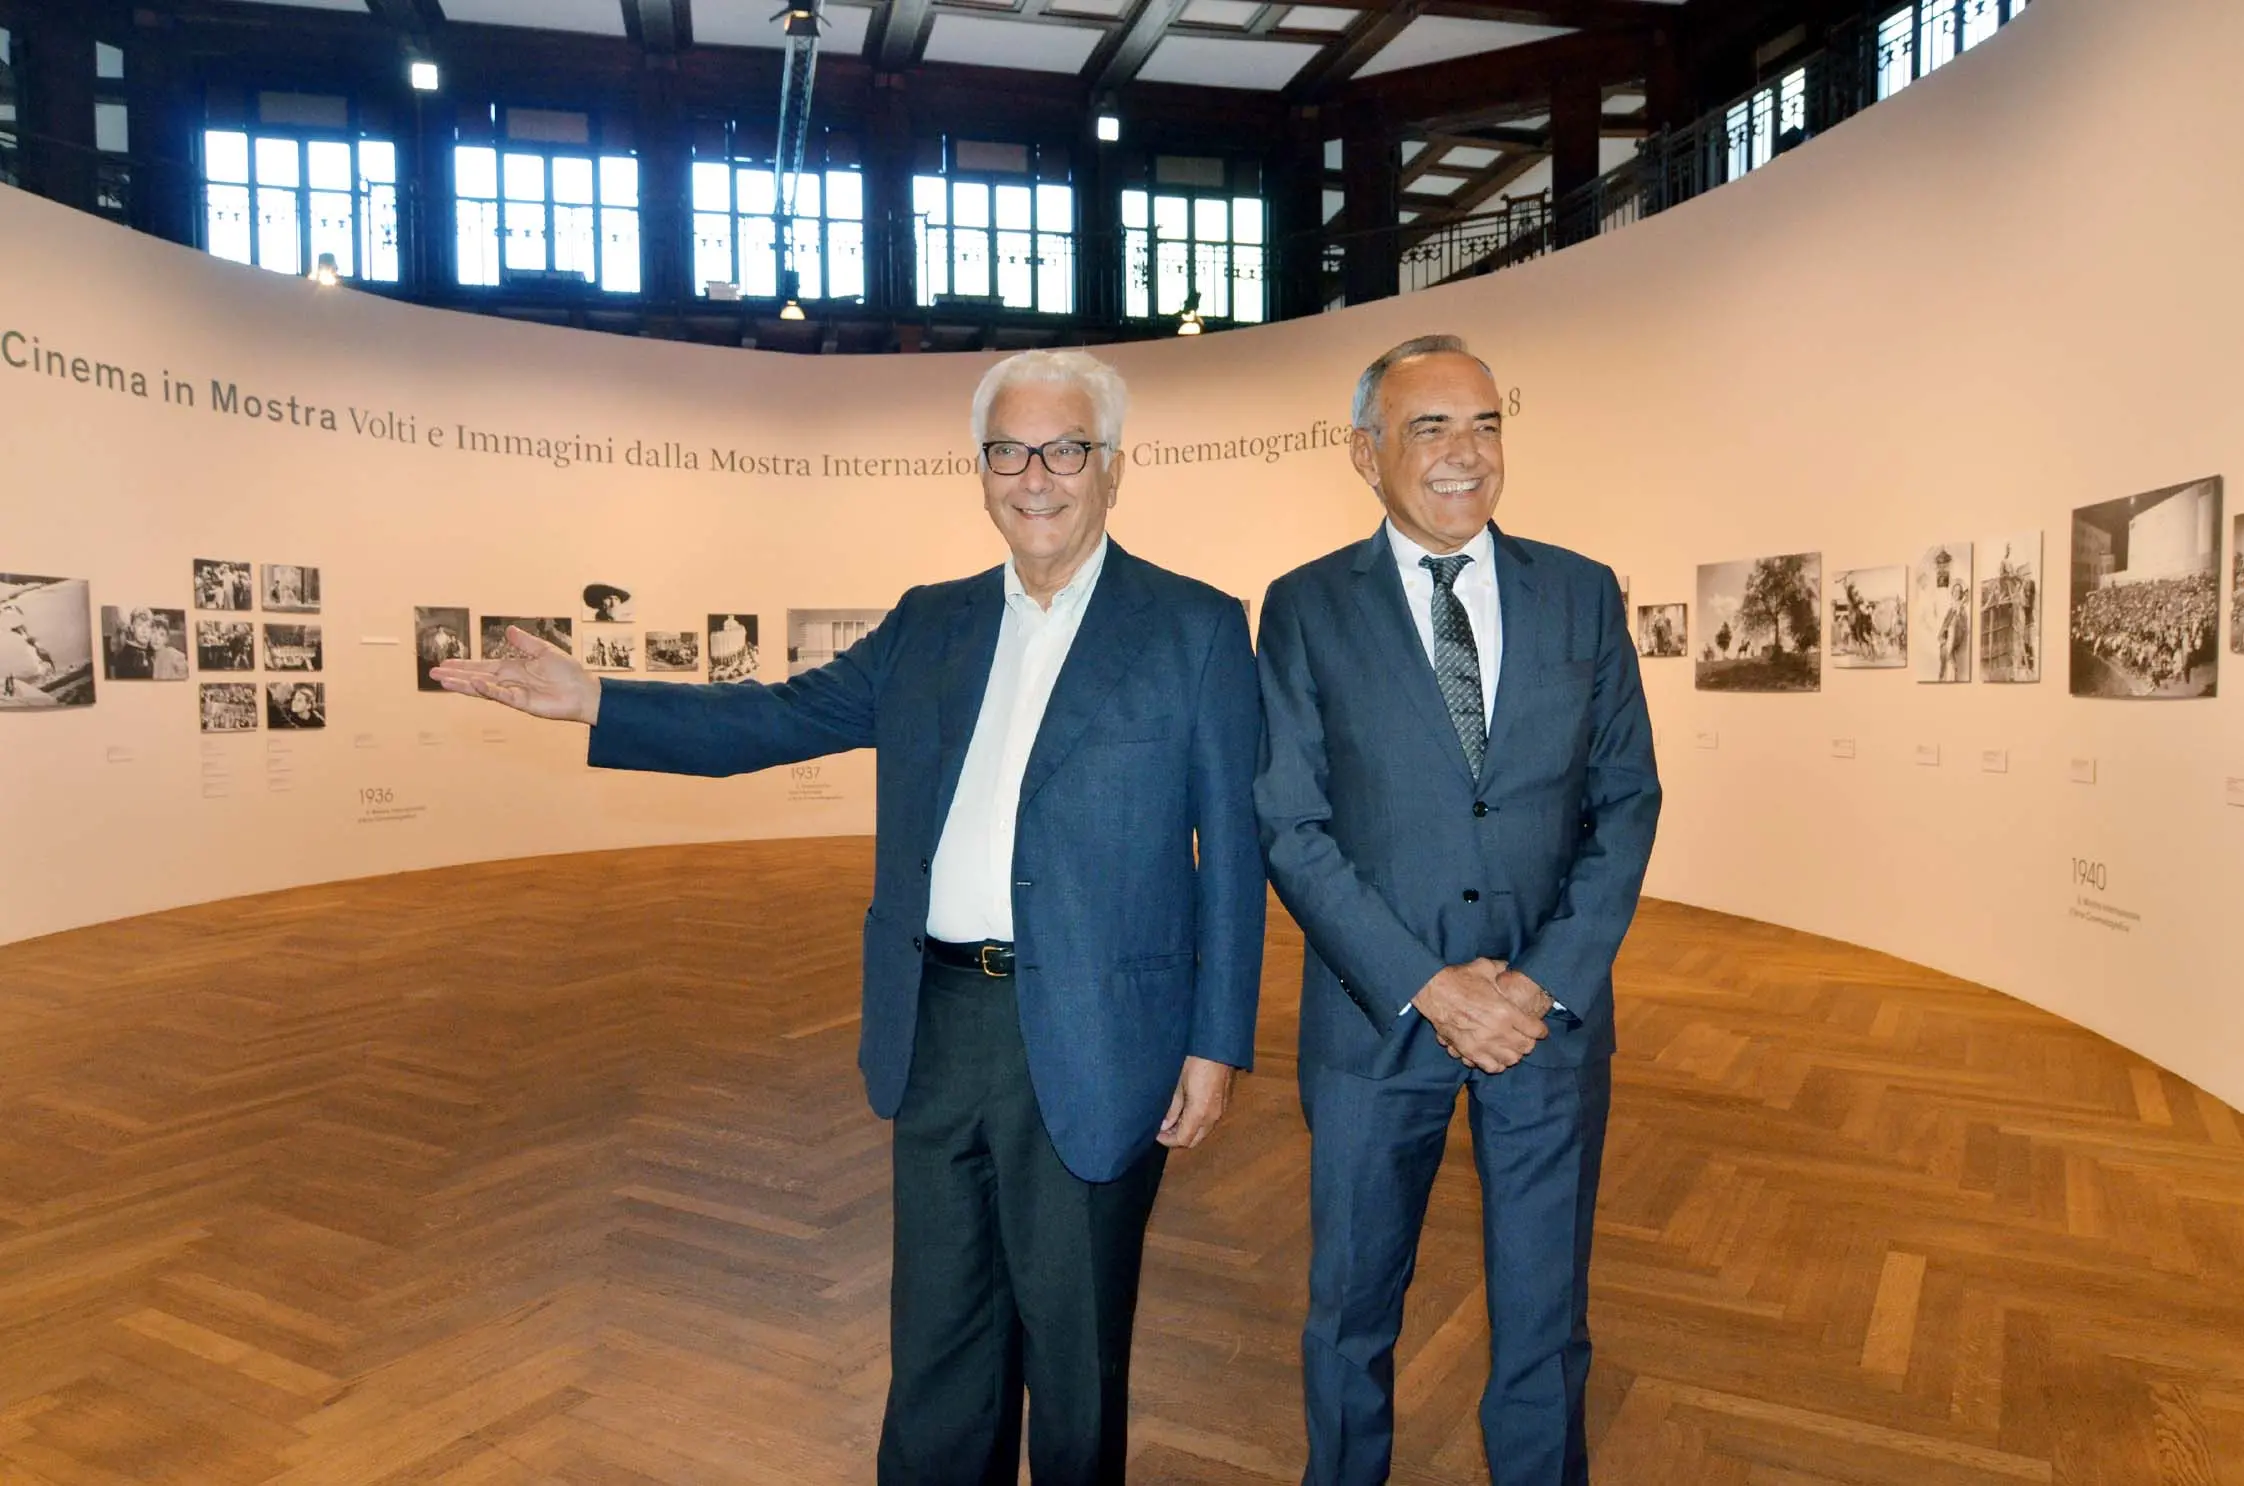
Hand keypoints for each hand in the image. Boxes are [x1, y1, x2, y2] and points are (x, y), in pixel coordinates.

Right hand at [430, 626, 602, 723]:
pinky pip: (501, 695)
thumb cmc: (568, 672)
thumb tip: (509, 630)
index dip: (464, 665)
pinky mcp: (523, 703)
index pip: (482, 666)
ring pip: (483, 688)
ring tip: (443, 681)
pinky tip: (473, 683)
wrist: (585, 691)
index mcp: (513, 669)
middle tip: (433, 673)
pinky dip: (487, 689)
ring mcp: (514, 693)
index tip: (446, 663)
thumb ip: (526, 643)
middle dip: (455, 675)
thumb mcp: (545, 651)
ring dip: (463, 684)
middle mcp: (510, 681)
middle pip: (476, 677)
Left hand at [1158, 1056, 1236, 1149]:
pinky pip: (1210, 1121)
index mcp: (1200, 1113)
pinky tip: (1187, 1111)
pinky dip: (1198, 1122)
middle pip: (1195, 1140)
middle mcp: (1213, 1116)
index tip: (1155, 1133)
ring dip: (1188, 1130)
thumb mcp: (1178, 1083)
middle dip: (1177, 1139)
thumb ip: (1172, 1107)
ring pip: (1204, 1131)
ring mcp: (1222, 1110)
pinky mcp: (1226, 1102)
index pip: (1183, 1140)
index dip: (1167, 1140)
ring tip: (1173, 1119)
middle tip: (1163, 1130)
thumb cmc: (1195, 1060)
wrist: (1218, 1045)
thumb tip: (1165, 1125)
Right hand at [1413, 958, 1545, 1072]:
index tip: (1539, 1029)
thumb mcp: (1484, 968)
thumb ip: (1501, 969)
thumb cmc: (1459, 979)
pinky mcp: (1468, 1051)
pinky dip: (1496, 1064)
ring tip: (1510, 1047)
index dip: (1540, 1030)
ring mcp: (1483, 1043)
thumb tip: (1508, 967)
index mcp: (1505, 1011)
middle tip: (1524, 1036)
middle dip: (1528, 1042)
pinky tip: (1495, 1055)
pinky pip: (1491, 1067)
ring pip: (1511, 1060)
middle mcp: (1497, 1031)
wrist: (1433, 991)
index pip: (1535, 1029)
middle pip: (1526, 1047)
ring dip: (1513, 1054)